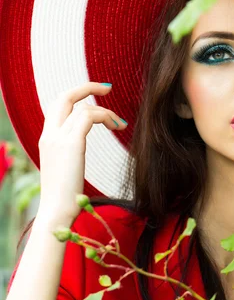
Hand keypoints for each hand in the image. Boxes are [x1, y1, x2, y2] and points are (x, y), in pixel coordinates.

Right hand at [36, 82, 127, 226]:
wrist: (57, 212)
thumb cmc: (66, 197)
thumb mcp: (66, 169)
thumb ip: (71, 154)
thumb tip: (79, 152)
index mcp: (47, 139)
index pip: (57, 106)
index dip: (76, 96)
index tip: (98, 95)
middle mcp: (49, 135)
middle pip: (63, 97)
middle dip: (86, 87)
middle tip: (109, 87)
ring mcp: (57, 138)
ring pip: (83, 107)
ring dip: (106, 111)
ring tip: (120, 124)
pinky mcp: (70, 143)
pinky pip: (89, 116)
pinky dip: (106, 116)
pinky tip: (118, 126)